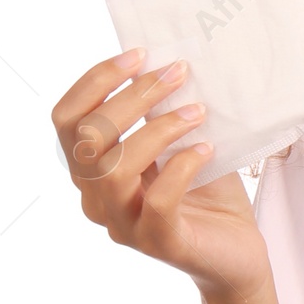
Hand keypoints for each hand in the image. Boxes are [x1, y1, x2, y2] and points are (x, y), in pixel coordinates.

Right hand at [52, 49, 272, 303]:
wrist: (236, 250)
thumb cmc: (206, 190)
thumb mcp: (180, 142)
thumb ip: (163, 112)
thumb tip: (167, 61)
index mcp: (93, 169)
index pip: (67, 120)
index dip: (95, 81)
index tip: (139, 54)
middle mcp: (96, 198)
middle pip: (88, 139)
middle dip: (133, 96)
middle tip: (178, 72)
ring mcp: (124, 223)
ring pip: (114, 170)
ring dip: (158, 129)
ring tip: (198, 112)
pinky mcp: (159, 243)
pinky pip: (156, 202)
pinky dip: (181, 167)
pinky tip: (206, 149)